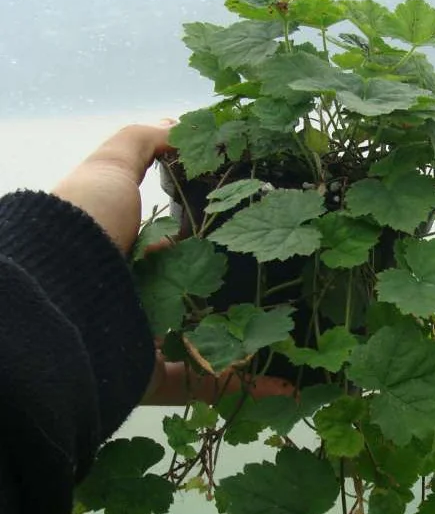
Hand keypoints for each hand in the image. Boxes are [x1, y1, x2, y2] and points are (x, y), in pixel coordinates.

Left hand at [52, 123, 295, 406]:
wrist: (56, 298)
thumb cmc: (82, 230)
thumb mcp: (107, 170)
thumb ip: (139, 145)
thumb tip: (177, 126)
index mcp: (123, 255)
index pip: (173, 249)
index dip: (210, 240)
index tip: (253, 231)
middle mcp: (133, 300)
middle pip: (195, 298)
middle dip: (238, 293)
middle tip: (286, 282)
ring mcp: (143, 343)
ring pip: (207, 344)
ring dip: (251, 342)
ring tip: (298, 331)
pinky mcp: (154, 379)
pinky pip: (206, 385)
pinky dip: (247, 387)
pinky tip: (289, 382)